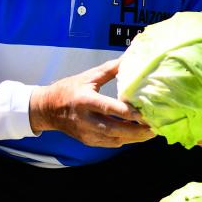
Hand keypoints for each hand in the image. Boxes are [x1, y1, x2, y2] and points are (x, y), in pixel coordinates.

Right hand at [29, 59, 153, 147]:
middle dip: (136, 130)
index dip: (128, 112)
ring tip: (152, 132)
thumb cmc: (68, 90)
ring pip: (115, 139)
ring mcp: (87, 133)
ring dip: (134, 138)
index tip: (145, 113)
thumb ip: (109, 70)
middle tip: (155, 127)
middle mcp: (85, 120)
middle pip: (115, 129)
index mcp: (85, 101)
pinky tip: (138, 135)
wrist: (47, 110)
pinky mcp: (88, 141)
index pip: (109, 108)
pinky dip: (126, 140)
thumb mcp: (88, 77)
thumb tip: (128, 58)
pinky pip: (111, 143)